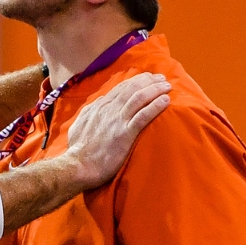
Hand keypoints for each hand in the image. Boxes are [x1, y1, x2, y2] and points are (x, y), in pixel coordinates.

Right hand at [63, 72, 170, 188]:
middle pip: (132, 88)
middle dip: (149, 81)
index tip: (148, 78)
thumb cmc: (78, 150)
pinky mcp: (125, 133)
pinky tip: (166, 101)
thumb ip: (89, 112)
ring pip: (139, 98)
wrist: (78, 166)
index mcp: (99, 107)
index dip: (136, 81)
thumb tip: (98, 102)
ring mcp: (117, 120)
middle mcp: (109, 109)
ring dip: (155, 89)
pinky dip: (156, 106)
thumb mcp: (79, 125)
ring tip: (167, 86)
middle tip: (162, 78)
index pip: (121, 88)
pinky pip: (144, 115)